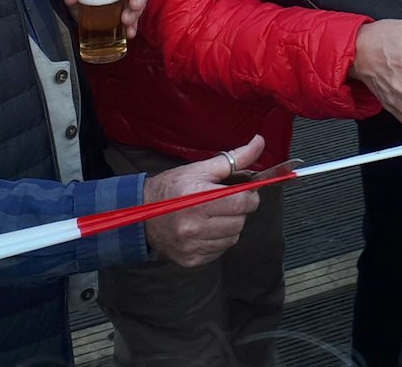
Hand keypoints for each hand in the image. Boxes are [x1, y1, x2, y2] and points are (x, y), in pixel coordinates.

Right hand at [141, 135, 263, 266]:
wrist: (141, 213)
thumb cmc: (172, 187)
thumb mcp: (200, 168)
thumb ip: (235, 158)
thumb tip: (259, 142)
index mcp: (197, 199)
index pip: (241, 203)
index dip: (249, 197)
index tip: (245, 193)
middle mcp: (193, 226)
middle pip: (239, 222)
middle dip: (239, 211)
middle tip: (227, 203)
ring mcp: (191, 245)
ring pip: (232, 238)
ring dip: (230, 226)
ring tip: (215, 215)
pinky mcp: (190, 259)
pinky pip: (219, 251)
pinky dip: (218, 240)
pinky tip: (206, 229)